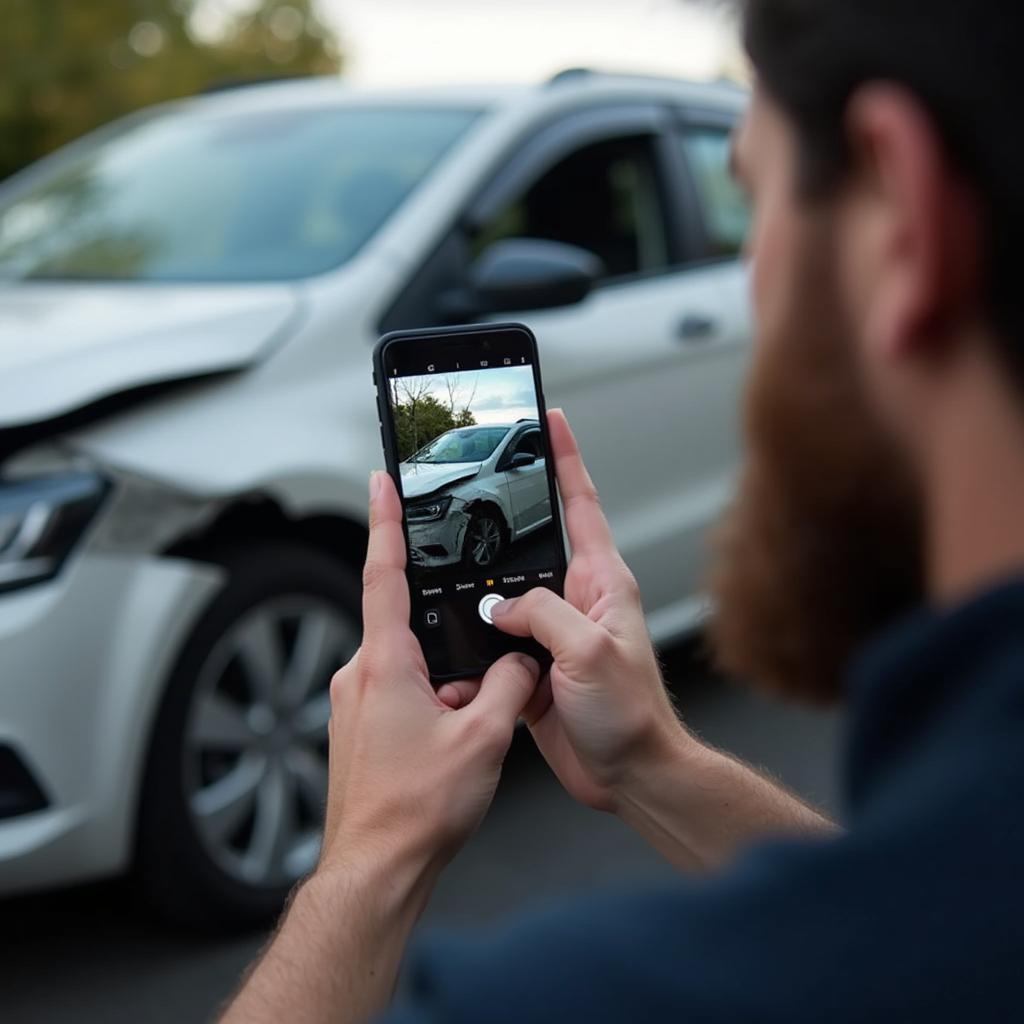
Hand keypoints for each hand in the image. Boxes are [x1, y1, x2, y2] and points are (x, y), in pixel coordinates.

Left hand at [319, 471, 539, 875]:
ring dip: (444, 685)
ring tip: (468, 729)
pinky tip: (452, 745)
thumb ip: (507, 684)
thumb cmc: (416, 810)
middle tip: (475, 684)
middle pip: (409, 629)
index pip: (382, 574)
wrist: (376, 869)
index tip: (382, 481)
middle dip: (448, 642)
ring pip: (410, 669)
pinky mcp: (358, 730)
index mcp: (384, 664)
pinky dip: (431, 707)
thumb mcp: (483, 737)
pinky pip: (400, 697)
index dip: (385, 521)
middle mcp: (360, 677)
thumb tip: (519, 662)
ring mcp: (354, 705)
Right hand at [438, 410, 688, 813]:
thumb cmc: (632, 714)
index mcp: (602, 583)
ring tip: (452, 575)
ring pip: (508, 597)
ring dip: (482, 593)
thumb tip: (503, 605)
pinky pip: (499, 641)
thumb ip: (543, 614)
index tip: (550, 421)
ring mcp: (556, 635)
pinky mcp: (536, 667)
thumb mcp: (590, 650)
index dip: (566, 459)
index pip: (582, 505)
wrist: (630, 773)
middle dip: (505, 523)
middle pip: (534, 547)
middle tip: (476, 486)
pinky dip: (477, 642)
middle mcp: (578, 602)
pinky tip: (459, 642)